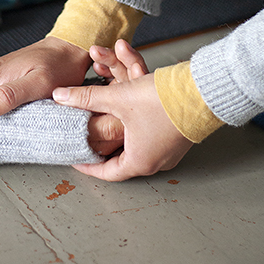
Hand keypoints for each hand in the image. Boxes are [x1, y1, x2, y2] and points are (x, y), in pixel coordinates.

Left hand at [53, 41, 193, 180]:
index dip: (87, 165)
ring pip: (135, 142)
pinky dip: (135, 123)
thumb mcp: (118, 98)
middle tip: (87, 138)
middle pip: (120, 157)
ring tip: (104, 120)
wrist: (203, 91)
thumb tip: (60, 96)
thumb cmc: (164, 101)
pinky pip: (150, 134)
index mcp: (139, 161)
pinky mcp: (177, 134)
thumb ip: (86, 97)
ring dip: (118, 129)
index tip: (75, 157)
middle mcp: (156, 160)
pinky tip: (129, 109)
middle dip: (102, 144)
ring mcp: (169, 149)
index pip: (106, 172)